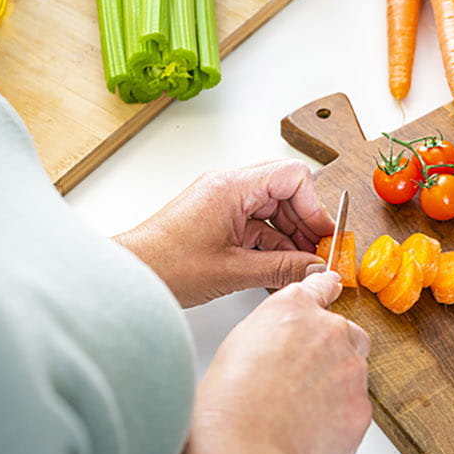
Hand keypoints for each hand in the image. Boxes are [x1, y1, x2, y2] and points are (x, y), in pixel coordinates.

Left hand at [115, 160, 336, 306]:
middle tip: (317, 252)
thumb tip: (314, 268)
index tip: (324, 236)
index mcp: (231, 187)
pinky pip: (256, 222)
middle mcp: (228, 186)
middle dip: (306, 221)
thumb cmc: (165, 265)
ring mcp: (222, 201)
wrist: (129, 276)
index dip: (314, 206)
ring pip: (273, 207)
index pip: (292, 177)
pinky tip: (279, 266)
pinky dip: (272, 242)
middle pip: (286, 190)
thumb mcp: (232, 271)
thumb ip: (281, 268)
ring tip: (300, 264)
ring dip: (290, 234)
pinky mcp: (217, 217)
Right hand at [162, 271, 371, 453]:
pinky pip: (354, 413)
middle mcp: (330, 331)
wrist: (243, 447)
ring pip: (353, 376)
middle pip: (347, 335)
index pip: (319, 286)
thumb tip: (283, 345)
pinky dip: (337, 423)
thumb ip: (273, 332)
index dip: (324, 291)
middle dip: (333, 353)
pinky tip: (306, 435)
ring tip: (296, 415)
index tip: (331, 287)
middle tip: (302, 380)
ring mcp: (351, 370)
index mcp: (294, 309)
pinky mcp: (361, 409)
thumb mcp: (239, 343)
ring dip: (334, 390)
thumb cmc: (228, 400)